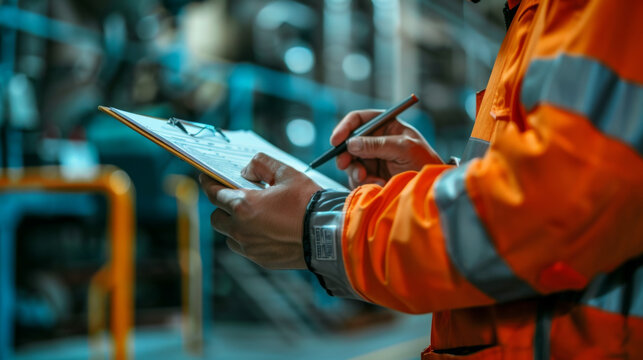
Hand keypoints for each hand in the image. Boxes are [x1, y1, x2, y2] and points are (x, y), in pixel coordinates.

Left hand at [199, 153, 320, 269]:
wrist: (327, 234)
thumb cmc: (308, 202)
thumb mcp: (287, 172)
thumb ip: (261, 164)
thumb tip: (246, 171)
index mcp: (243, 206)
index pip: (214, 193)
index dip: (208, 184)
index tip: (206, 179)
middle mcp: (241, 229)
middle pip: (217, 218)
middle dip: (222, 207)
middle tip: (235, 199)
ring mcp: (250, 248)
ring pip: (230, 236)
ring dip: (235, 226)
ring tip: (252, 217)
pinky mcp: (261, 260)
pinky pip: (246, 248)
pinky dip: (249, 239)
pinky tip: (265, 231)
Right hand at [331, 110, 442, 188]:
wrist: (430, 186)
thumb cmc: (424, 160)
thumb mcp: (403, 148)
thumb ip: (378, 144)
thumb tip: (351, 143)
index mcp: (384, 125)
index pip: (358, 119)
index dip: (345, 128)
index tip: (336, 140)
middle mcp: (375, 140)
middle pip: (349, 142)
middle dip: (345, 154)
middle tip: (344, 164)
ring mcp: (371, 158)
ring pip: (350, 162)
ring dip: (355, 171)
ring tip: (368, 179)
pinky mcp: (371, 175)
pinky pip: (356, 178)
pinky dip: (362, 182)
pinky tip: (378, 184)